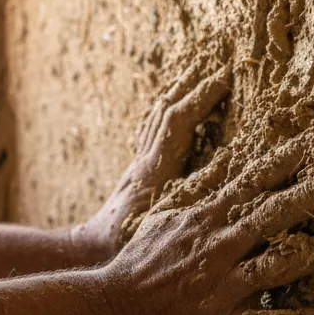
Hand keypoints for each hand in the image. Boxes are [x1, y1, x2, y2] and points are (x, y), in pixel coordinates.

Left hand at [73, 64, 230, 263]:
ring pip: (155, 119)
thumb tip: (224, 175)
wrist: (89, 251)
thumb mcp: (164, 224)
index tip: (224, 77)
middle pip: (165, 111)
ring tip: (191, 77)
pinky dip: (164, 115)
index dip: (202, 97)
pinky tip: (170, 114)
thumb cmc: (125, 244)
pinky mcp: (135, 174)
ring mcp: (137, 165)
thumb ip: (193, 201)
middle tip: (210, 62)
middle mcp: (144, 161)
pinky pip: (150, 133)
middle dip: (189, 85)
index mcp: (155, 170)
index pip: (179, 121)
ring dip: (176, 95)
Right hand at [99, 131, 313, 314]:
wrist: (114, 310)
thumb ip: (198, 192)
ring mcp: (224, 285)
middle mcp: (219, 247)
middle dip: (311, 196)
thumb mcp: (165, 218)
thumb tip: (223, 160)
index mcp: (205, 220)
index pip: (251, 182)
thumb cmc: (139, 264)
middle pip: (272, 214)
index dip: (285, 161)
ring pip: (279, 265)